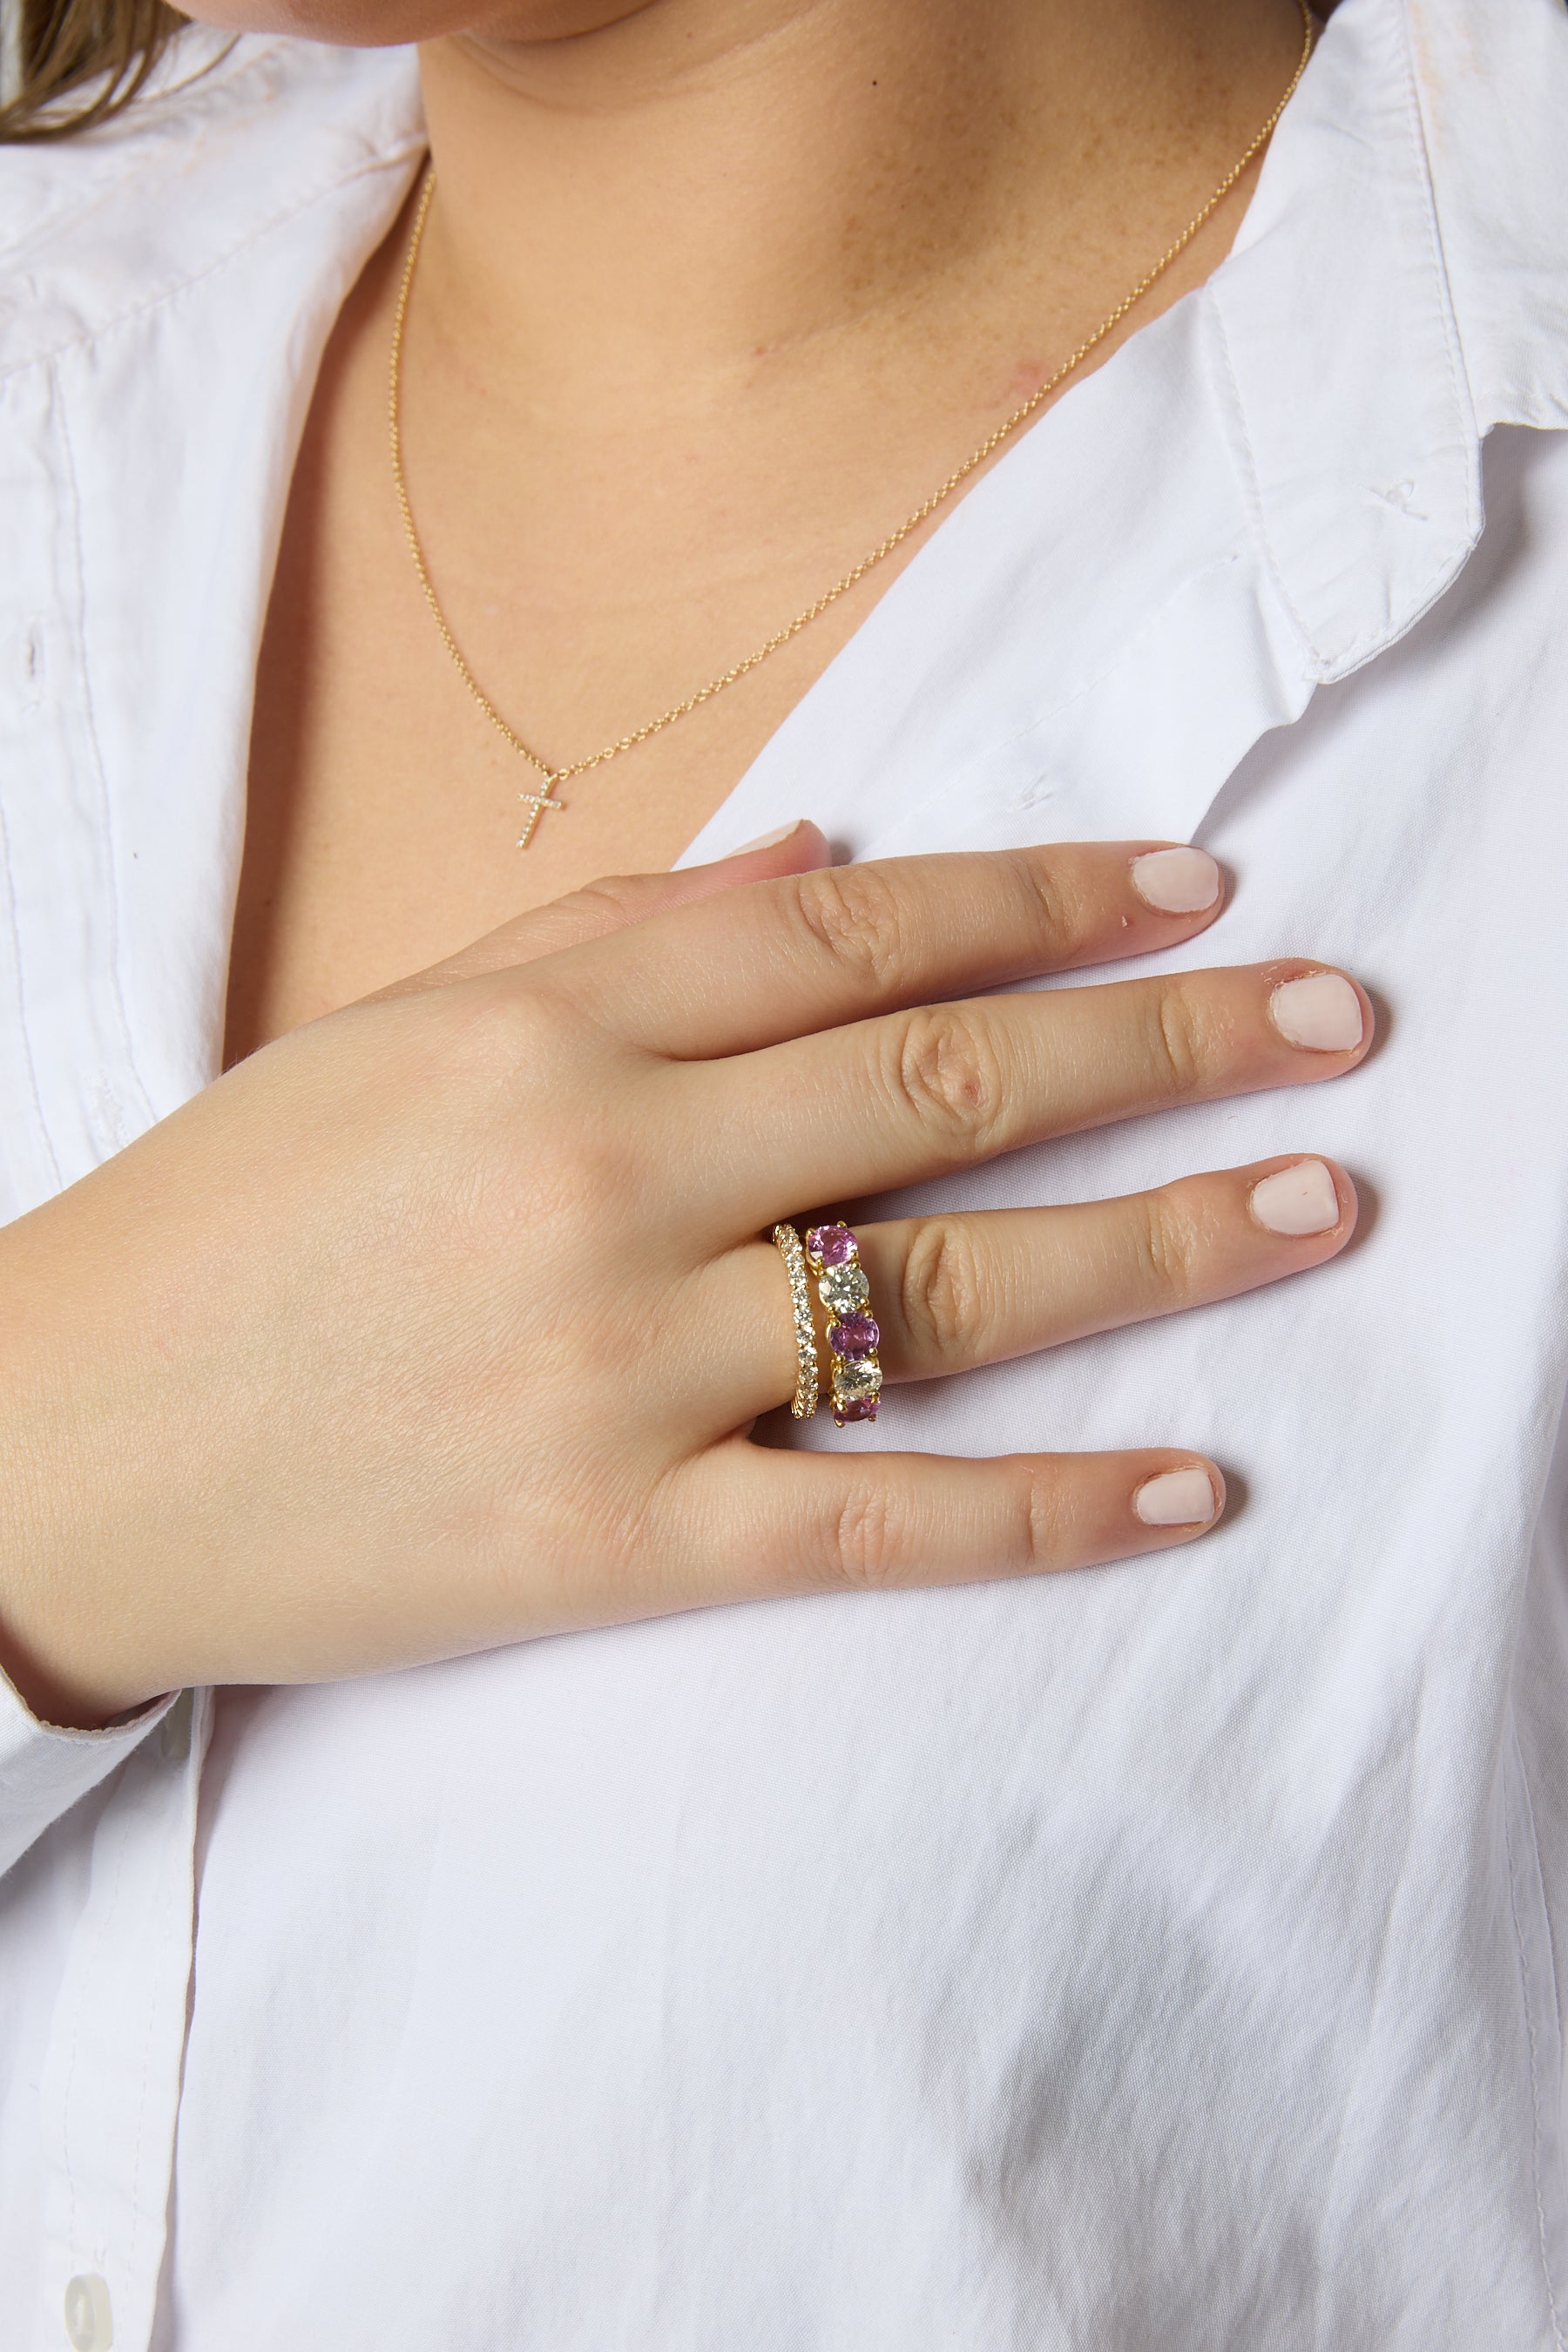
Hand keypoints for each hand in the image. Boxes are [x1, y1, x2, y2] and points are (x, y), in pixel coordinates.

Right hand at [0, 828, 1367, 1725]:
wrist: (55, 1447)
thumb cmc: (227, 1222)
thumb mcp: (395, 1026)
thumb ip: (619, 931)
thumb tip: (833, 856)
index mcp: (542, 1021)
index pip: (858, 931)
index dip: (1050, 901)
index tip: (1201, 893)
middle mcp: (600, 1170)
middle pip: (942, 1085)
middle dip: (1167, 1042)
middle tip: (1340, 1020)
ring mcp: (614, 1364)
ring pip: (944, 1288)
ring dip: (1160, 1243)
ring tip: (1317, 1206)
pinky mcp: (609, 1541)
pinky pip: (872, 1521)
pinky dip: (1045, 1509)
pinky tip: (1189, 1485)